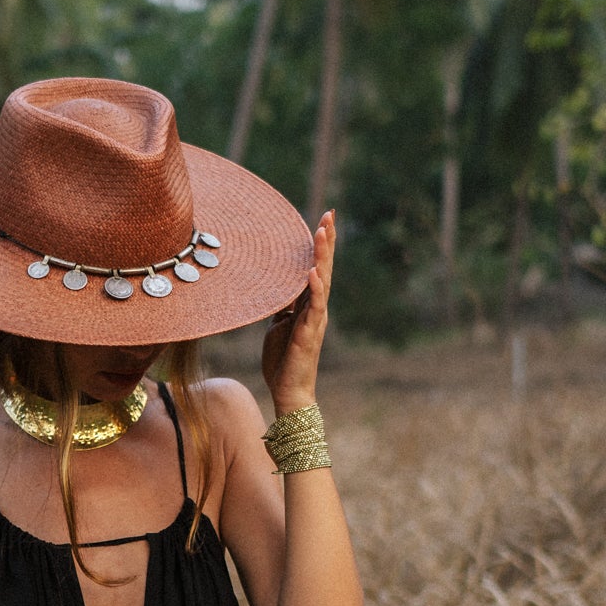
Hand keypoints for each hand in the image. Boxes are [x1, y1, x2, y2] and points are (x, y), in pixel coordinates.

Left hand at [262, 211, 334, 413]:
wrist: (289, 391)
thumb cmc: (283, 360)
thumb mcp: (278, 326)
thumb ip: (282, 307)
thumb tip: (276, 290)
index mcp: (308, 305)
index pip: (316, 268)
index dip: (320, 245)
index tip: (323, 219)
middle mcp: (316, 308)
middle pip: (323, 267)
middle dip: (326, 241)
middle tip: (330, 214)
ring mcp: (315, 320)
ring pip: (321, 281)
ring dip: (322, 256)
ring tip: (323, 232)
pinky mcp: (308, 333)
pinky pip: (314, 307)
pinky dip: (313, 288)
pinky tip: (312, 272)